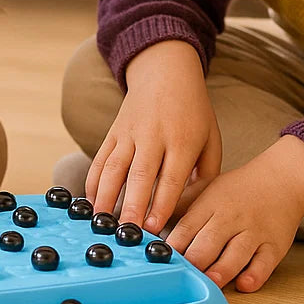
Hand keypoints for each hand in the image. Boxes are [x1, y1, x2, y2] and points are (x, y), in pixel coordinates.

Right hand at [85, 41, 222, 233]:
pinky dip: (94, 181)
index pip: (171, 177)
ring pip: (115, 166)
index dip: (161, 204)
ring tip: (103, 221)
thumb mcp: (211, 138)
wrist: (165, 72)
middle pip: (141, 174)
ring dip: (107, 196)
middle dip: (133, 206)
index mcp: (183, 140)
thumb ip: (207, 175)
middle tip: (127, 232)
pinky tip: (92, 202)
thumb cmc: (193, 111)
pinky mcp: (114, 131)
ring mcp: (130, 132)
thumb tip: (192, 208)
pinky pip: (101, 158)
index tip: (154, 229)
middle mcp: (155, 135)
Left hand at [166, 135, 303, 291]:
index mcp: (210, 204)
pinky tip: (244, 284)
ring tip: (210, 283)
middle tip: (181, 277)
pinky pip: (264, 263)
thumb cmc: (238, 189)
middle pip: (209, 241)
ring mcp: (253, 232)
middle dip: (194, 260)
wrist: (281, 178)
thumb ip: (181, 205)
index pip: (187, 226)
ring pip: (236, 253)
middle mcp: (231, 217)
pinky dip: (254, 275)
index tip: (160, 260)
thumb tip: (151, 220)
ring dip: (221, 270)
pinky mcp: (274, 246)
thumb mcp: (206, 189)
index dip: (173, 245)